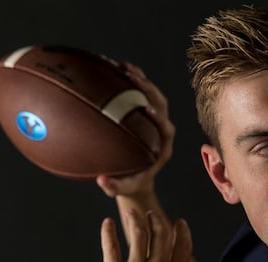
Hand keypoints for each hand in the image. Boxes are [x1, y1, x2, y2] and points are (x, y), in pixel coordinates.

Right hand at [96, 61, 175, 198]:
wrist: (137, 178)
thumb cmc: (131, 184)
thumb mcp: (123, 188)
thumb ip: (114, 187)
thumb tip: (101, 181)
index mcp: (162, 147)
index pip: (166, 129)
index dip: (159, 118)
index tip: (148, 109)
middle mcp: (161, 130)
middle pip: (161, 105)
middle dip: (149, 89)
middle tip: (131, 77)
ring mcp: (155, 120)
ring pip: (153, 95)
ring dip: (141, 80)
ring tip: (123, 66)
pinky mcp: (145, 114)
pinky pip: (140, 94)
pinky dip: (130, 82)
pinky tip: (114, 69)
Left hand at [97, 209, 194, 261]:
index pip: (182, 245)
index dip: (182, 231)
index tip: (180, 223)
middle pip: (160, 234)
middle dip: (157, 221)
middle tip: (152, 215)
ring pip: (138, 235)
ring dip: (136, 220)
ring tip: (132, 213)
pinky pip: (111, 246)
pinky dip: (109, 232)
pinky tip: (107, 223)